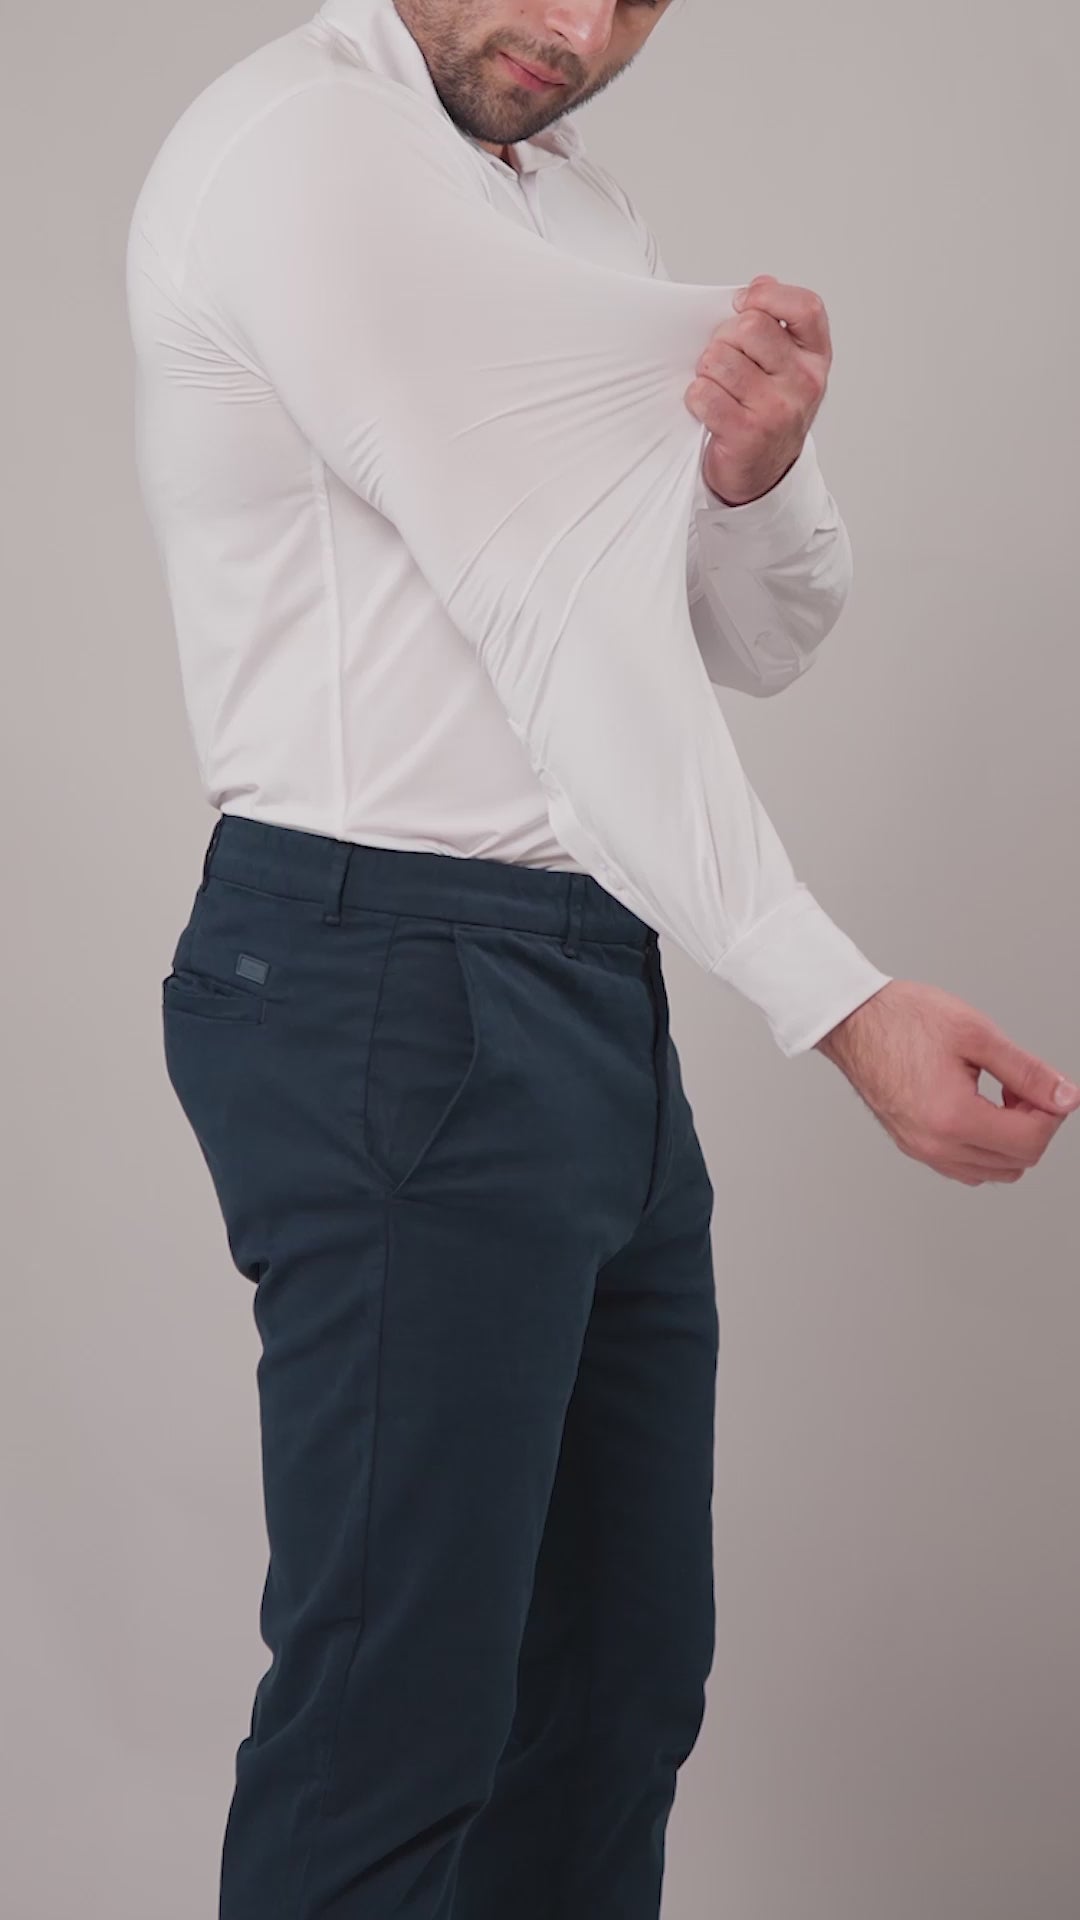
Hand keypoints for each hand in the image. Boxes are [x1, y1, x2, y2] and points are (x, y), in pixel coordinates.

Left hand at [685, 274, 830, 506]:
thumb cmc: (767, 412)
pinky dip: (696, 398)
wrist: (762, 475)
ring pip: (720, 359)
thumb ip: (775, 323)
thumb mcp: (784, 366)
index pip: (805, 307)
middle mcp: (803, 382)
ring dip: (706, 370)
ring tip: (717, 387)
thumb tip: (762, 283)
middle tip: (723, 360)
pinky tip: (708, 409)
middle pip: (750, 327)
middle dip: (724, 338)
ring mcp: (778, 410)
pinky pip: (704, 394)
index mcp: (815, 358)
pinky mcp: (748, 434)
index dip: (768, 297)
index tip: (743, 304)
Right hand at [814, 980, 1079, 1184]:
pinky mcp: (913, 1146)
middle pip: (1017, 1163)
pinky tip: (980, 1110)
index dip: (1051, 1113)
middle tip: (1022, 1088)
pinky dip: (985, 1147)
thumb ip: (1027, 1071)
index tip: (1045, 1087)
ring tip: (1001, 1097)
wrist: (853, 1021)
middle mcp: (935, 1144)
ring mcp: (922, 1149)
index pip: (1030, 1141)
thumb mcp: (977, 1034)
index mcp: (953, 1117)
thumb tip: (1063, 1097)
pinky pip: (966, 1167)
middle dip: (1033, 1126)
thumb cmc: (902, 1020)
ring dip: (1010, 1140)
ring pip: (993, 1172)